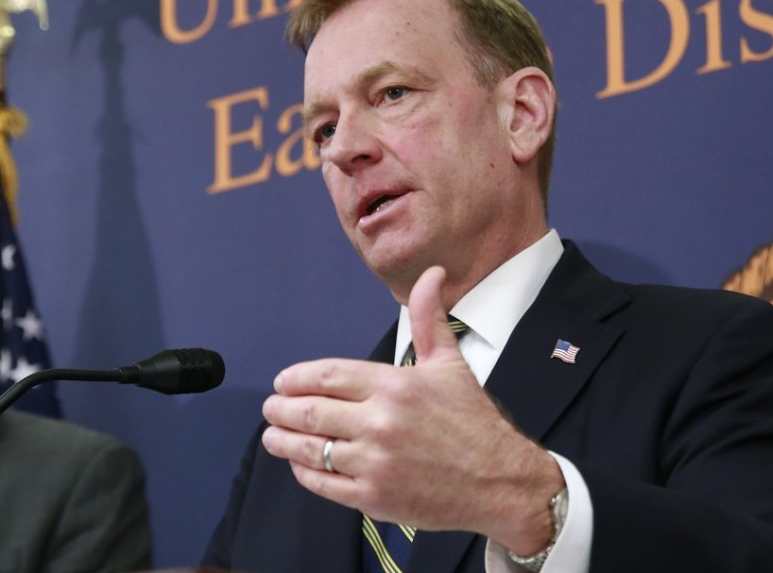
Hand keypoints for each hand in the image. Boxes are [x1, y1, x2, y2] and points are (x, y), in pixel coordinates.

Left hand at [261, 266, 563, 552]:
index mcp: (394, 385)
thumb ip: (429, 318)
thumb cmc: (474, 422)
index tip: (282, 382)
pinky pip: (323, 483)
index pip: (326, 376)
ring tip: (272, 436)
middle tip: (271, 408)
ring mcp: (374, 462)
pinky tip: (299, 463)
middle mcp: (380, 422)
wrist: (501, 482)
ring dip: (282, 441)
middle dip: (280, 409)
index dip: (296, 379)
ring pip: (310, 449)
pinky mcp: (374, 497)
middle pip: (310, 412)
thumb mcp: (450, 363)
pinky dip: (304, 472)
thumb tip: (433, 274)